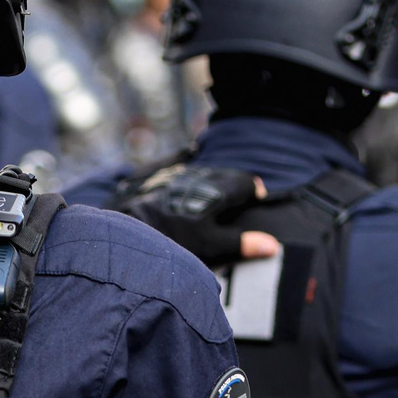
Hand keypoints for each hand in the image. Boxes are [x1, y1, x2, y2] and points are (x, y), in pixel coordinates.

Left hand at [116, 166, 279, 268]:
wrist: (124, 231)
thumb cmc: (172, 241)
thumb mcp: (210, 246)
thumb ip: (241, 244)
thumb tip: (273, 244)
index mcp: (215, 191)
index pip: (242, 184)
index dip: (252, 189)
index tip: (257, 195)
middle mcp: (195, 176)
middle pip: (222, 174)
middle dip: (233, 182)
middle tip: (241, 192)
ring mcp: (170, 174)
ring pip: (198, 169)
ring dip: (210, 175)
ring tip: (215, 185)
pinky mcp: (149, 174)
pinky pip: (170, 159)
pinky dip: (182, 155)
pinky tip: (188, 151)